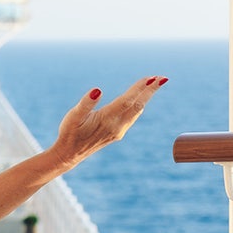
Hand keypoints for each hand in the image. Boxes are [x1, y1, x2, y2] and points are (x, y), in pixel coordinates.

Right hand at [48, 76, 167, 168]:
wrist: (69, 154)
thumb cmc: (69, 133)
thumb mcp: (73, 117)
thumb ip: (86, 103)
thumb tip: (97, 90)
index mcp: (106, 119)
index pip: (127, 101)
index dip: (140, 88)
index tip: (153, 78)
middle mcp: (116, 125)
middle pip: (138, 105)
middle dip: (150, 90)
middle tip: (163, 78)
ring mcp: (119, 130)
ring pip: (137, 111)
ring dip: (146, 96)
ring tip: (155, 83)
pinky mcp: (118, 133)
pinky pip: (132, 116)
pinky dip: (139, 104)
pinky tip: (141, 99)